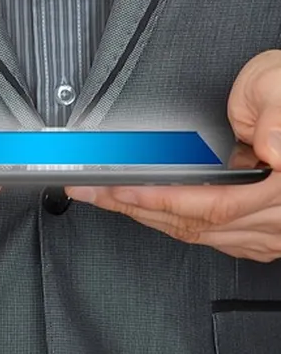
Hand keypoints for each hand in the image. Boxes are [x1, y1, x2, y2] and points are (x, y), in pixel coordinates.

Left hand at [67, 49, 280, 261]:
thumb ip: (275, 116)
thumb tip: (271, 148)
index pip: (216, 204)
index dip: (163, 199)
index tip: (120, 190)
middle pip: (197, 223)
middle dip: (136, 207)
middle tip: (92, 191)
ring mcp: (276, 231)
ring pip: (201, 234)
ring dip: (149, 215)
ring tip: (107, 197)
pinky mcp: (268, 232)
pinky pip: (215, 238)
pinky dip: (176, 222)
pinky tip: (148, 209)